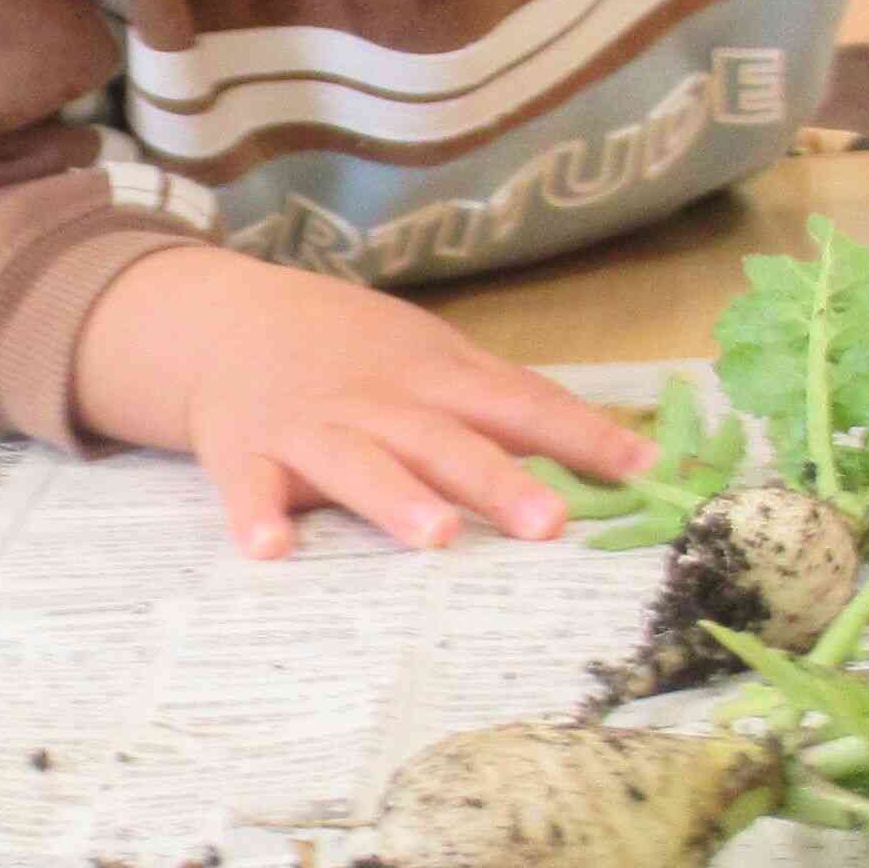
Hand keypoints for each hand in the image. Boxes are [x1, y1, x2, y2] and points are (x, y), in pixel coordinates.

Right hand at [69, 249, 654, 560]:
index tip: (642, 470)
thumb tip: (612, 452)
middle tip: (549, 523)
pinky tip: (269, 547)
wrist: (226, 320)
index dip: (581, 436)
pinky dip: (257, 515)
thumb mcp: (432, 357)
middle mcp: (381, 403)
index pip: (520, 404)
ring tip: (434, 536)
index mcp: (435, 377)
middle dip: (497, 481)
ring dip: (395, 499)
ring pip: (359, 464)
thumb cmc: (351, 352)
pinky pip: (252, 488)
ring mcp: (313, 429)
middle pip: (445, 442)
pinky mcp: (248, 454)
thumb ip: (507, 402)